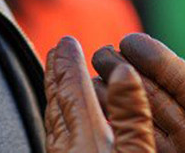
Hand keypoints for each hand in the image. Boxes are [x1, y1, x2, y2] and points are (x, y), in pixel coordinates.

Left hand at [44, 36, 154, 152]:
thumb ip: (131, 115)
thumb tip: (124, 71)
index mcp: (87, 138)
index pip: (74, 90)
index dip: (70, 64)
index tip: (65, 41)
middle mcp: (66, 149)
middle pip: (57, 103)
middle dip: (58, 74)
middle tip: (55, 52)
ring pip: (54, 122)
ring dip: (56, 97)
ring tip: (57, 83)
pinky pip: (55, 140)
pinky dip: (58, 122)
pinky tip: (63, 130)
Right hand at [92, 33, 184, 152]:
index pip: (180, 78)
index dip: (155, 58)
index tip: (129, 41)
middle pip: (153, 93)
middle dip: (125, 70)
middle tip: (99, 53)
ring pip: (137, 117)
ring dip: (113, 96)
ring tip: (89, 81)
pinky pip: (134, 145)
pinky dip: (114, 127)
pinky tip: (94, 114)